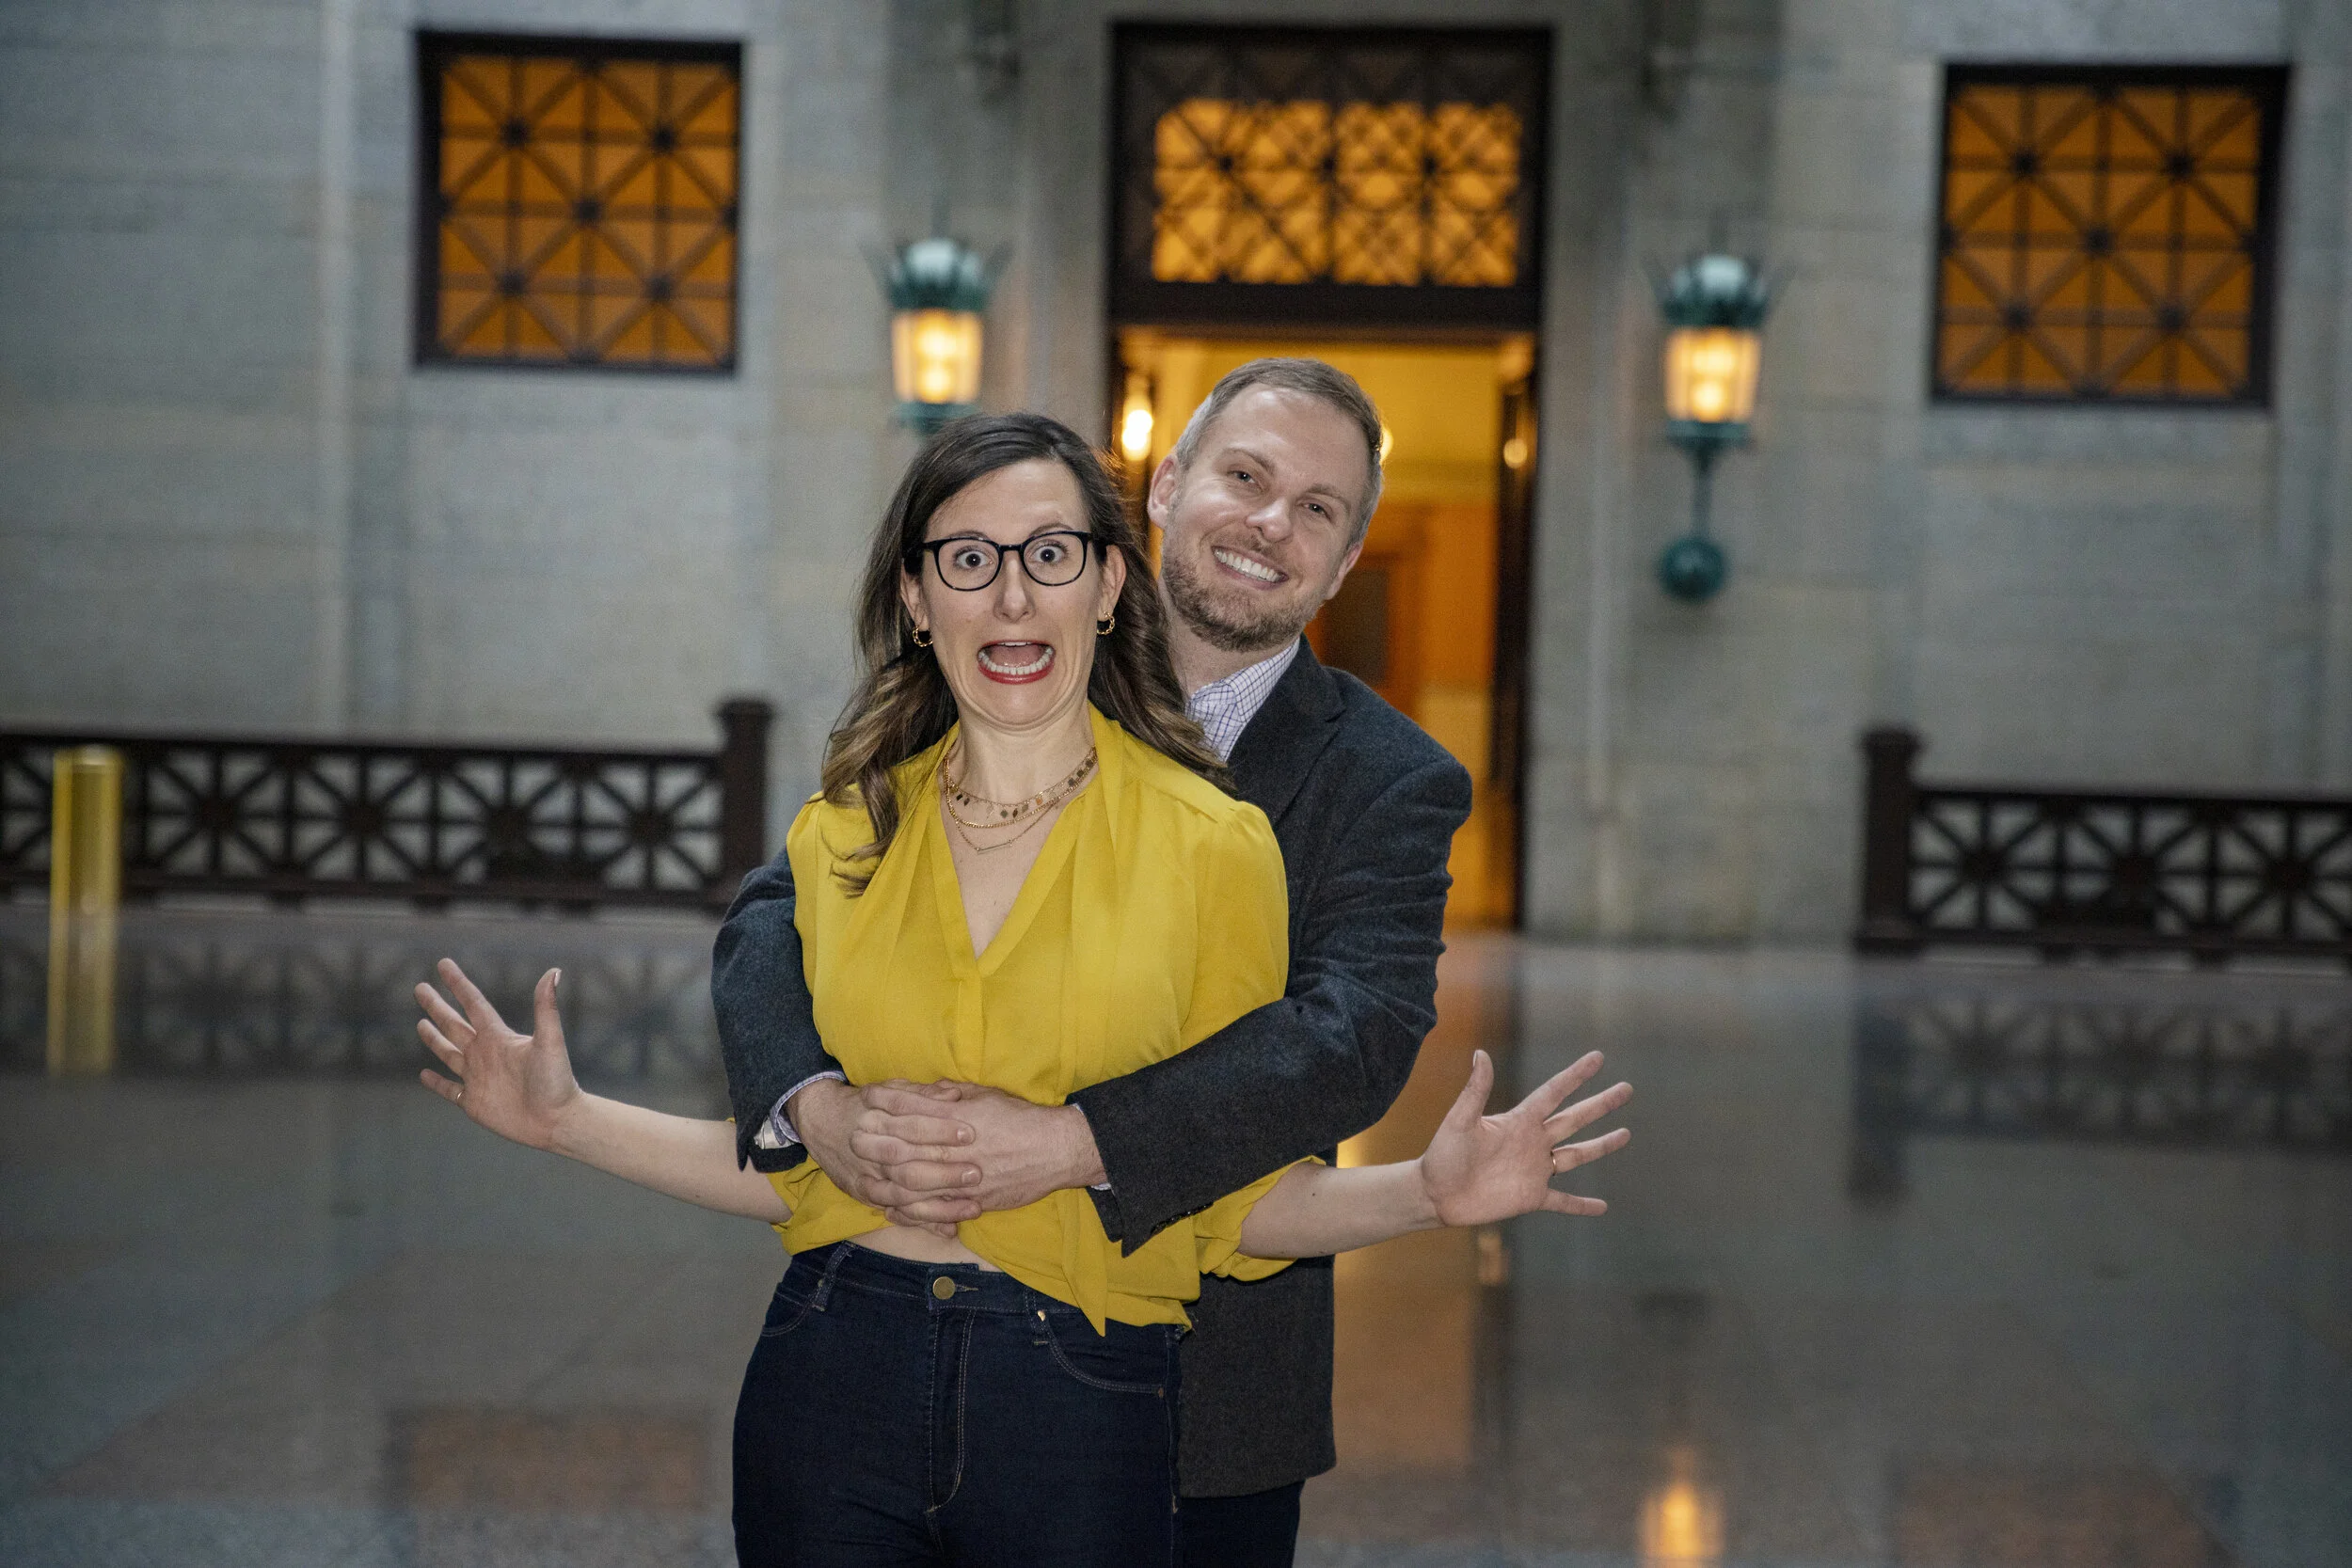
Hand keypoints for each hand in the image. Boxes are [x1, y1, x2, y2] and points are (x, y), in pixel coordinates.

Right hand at [415, 959, 579, 1150]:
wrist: (557, 1120)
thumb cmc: (557, 1080)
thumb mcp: (550, 1040)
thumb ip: (546, 1008)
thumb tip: (554, 971)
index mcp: (500, 1037)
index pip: (473, 1004)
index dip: (458, 984)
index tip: (443, 964)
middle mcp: (486, 1054)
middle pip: (454, 1024)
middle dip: (437, 1006)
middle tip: (419, 987)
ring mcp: (478, 1078)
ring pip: (449, 1053)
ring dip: (434, 1039)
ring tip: (420, 1023)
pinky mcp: (473, 1102)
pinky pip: (449, 1090)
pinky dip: (436, 1083)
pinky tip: (424, 1074)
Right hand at [793, 1078, 982, 1234]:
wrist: (821, 1121)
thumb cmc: (866, 1104)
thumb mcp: (890, 1089)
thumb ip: (923, 1093)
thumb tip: (954, 1095)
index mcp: (875, 1116)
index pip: (910, 1123)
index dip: (940, 1128)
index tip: (970, 1133)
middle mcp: (867, 1148)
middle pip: (906, 1164)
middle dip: (943, 1171)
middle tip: (975, 1173)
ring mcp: (865, 1176)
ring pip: (902, 1195)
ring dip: (938, 1204)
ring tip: (972, 1206)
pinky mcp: (865, 1195)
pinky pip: (895, 1213)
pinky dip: (923, 1222)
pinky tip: (949, 1228)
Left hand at [870, 1083, 1104, 1222]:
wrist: (1056, 1149)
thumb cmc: (1022, 1118)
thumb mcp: (987, 1095)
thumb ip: (954, 1094)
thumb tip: (928, 1090)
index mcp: (958, 1117)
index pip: (911, 1110)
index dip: (885, 1106)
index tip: (865, 1102)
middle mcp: (955, 1147)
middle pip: (903, 1147)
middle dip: (875, 1143)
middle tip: (852, 1139)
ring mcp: (962, 1177)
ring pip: (913, 1183)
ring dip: (885, 1181)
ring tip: (865, 1178)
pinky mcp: (973, 1201)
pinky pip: (934, 1210)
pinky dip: (910, 1212)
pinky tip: (892, 1209)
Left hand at [1417, 1049, 1631, 1226]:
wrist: (1435, 1193)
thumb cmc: (1442, 1154)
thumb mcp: (1460, 1120)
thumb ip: (1475, 1090)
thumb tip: (1480, 1053)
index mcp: (1519, 1120)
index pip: (1554, 1092)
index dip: (1576, 1075)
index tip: (1598, 1058)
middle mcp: (1532, 1141)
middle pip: (1574, 1118)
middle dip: (1600, 1104)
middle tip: (1626, 1089)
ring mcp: (1534, 1169)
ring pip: (1576, 1154)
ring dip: (1600, 1146)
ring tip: (1625, 1134)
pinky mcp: (1531, 1197)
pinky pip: (1563, 1201)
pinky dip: (1582, 1205)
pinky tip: (1602, 1207)